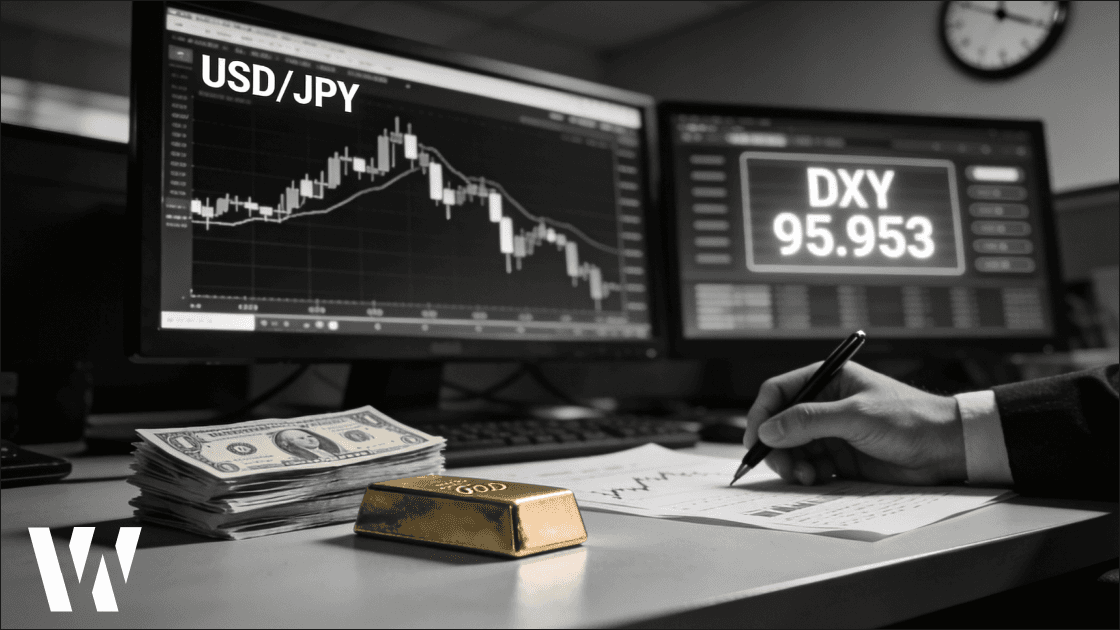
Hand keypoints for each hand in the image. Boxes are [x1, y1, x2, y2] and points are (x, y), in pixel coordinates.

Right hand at [743, 362, 966, 485]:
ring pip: (793, 449)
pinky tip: (819, 480)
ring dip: (793, 464)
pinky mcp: (842, 458)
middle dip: (777, 447)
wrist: (948, 448)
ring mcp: (833, 432)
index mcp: (827, 379)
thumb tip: (767, 431)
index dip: (761, 415)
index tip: (755, 442)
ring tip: (807, 477)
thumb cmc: (909, 418)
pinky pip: (811, 466)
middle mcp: (825, 404)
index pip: (778, 392)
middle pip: (781, 425)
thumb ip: (809, 421)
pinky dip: (808, 475)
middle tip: (784, 468)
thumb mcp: (855, 416)